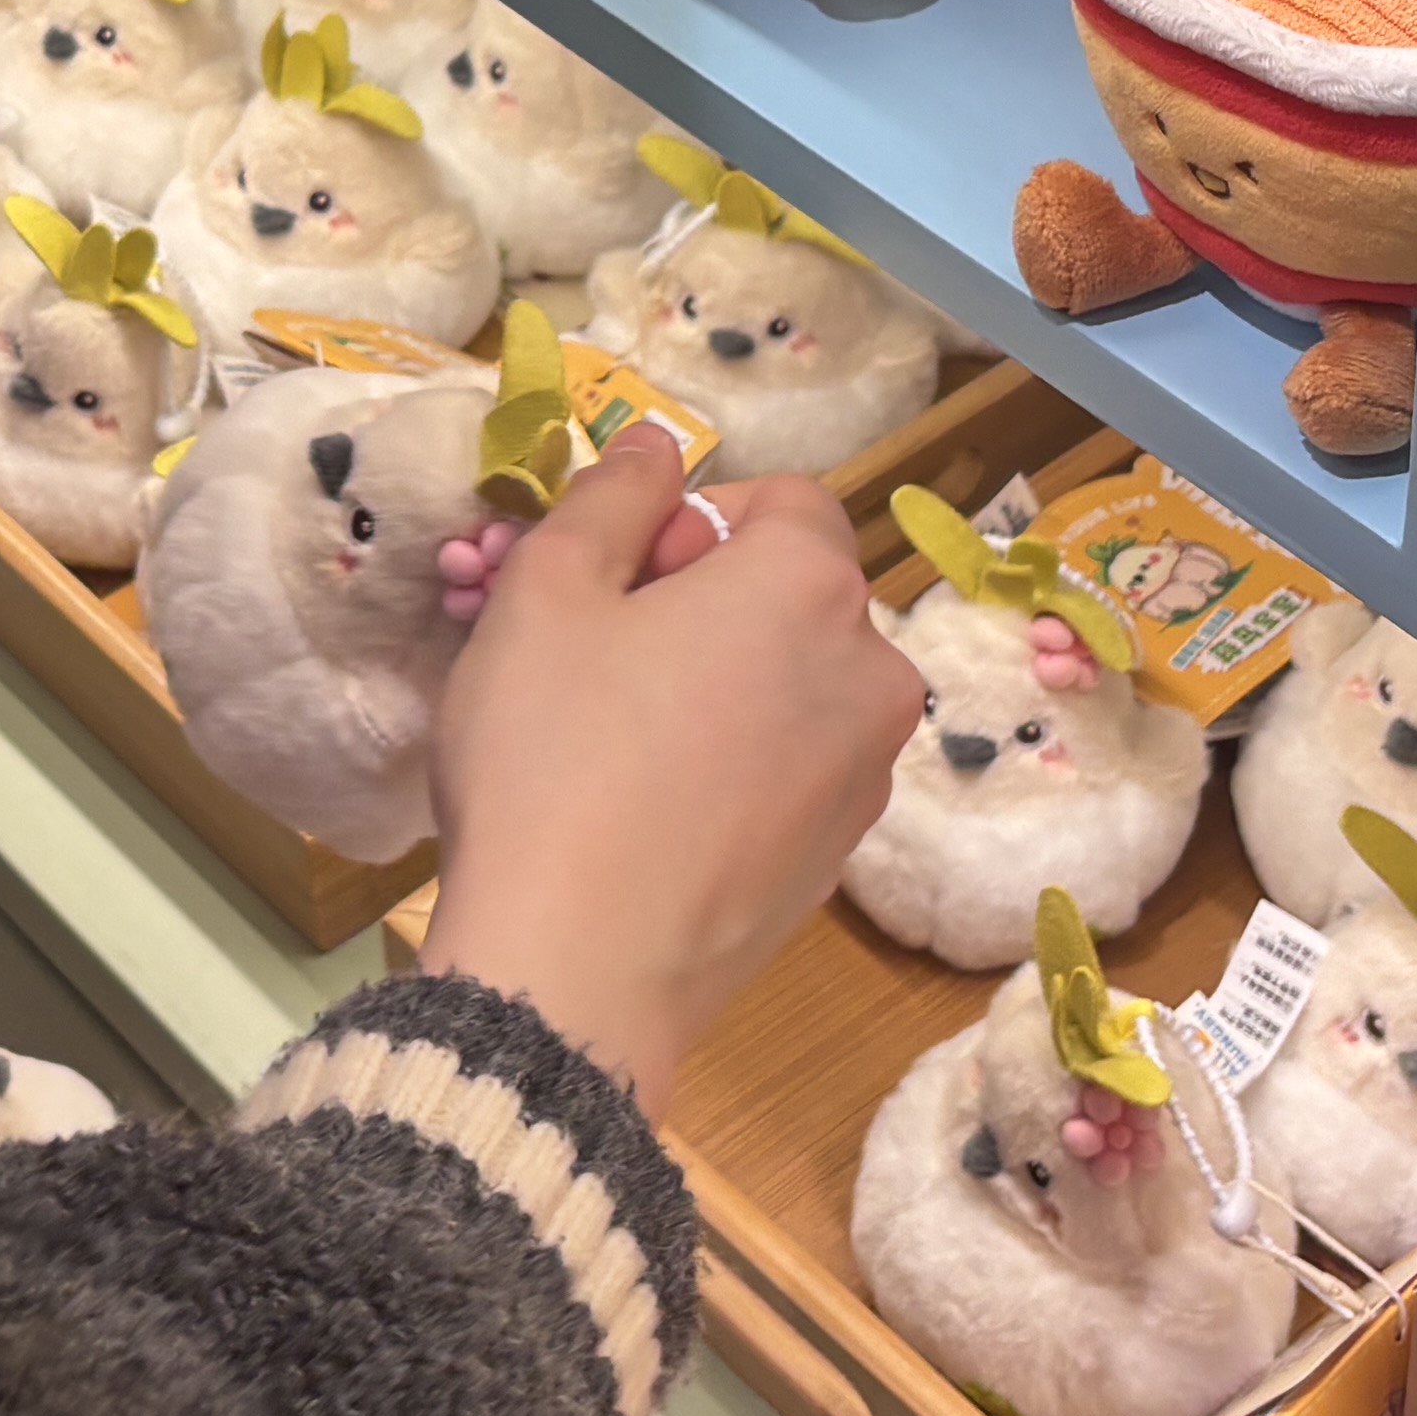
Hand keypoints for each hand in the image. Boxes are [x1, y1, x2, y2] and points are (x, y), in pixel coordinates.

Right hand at [419, 431, 914, 1119]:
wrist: (579, 971)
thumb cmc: (551, 759)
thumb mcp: (545, 595)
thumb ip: (612, 498)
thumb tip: (657, 444)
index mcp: (810, 585)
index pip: (781, 501)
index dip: (691, 521)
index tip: (614, 581)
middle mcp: (871, 669)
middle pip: (792, 595)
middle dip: (705, 603)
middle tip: (596, 658)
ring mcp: (867, 775)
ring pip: (793, 686)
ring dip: (722, 686)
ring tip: (618, 744)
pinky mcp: (840, 859)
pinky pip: (792, 770)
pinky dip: (737, 767)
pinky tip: (651, 815)